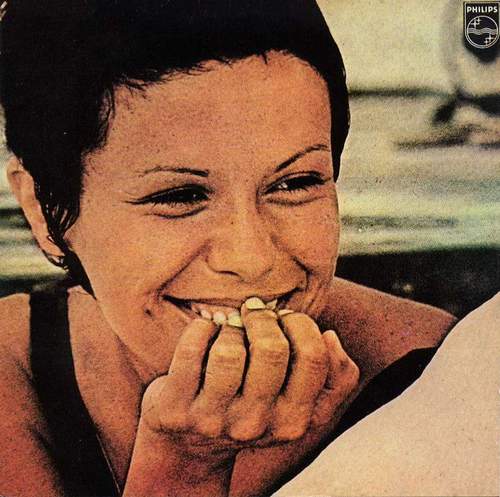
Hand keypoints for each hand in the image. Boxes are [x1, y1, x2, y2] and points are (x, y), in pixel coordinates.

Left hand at [140, 304, 359, 455]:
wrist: (191, 444)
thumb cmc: (251, 409)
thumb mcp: (299, 403)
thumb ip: (335, 376)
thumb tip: (330, 337)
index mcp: (292, 421)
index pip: (313, 357)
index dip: (299, 324)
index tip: (284, 319)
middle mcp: (254, 424)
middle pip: (271, 348)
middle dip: (263, 318)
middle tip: (253, 315)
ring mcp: (212, 419)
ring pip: (229, 349)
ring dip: (230, 327)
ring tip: (229, 331)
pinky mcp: (176, 408)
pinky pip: (191, 348)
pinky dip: (201, 327)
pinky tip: (206, 331)